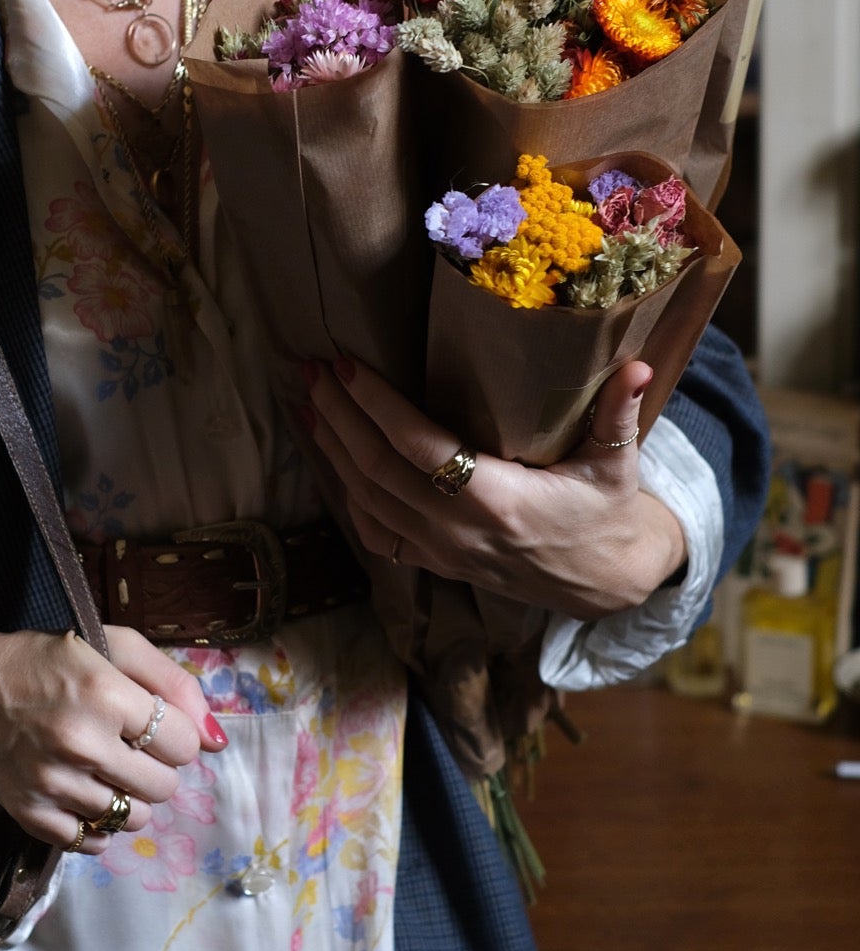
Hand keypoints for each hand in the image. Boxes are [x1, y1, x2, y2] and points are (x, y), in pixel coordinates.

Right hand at [0, 621, 226, 851]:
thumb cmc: (42, 660)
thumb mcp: (111, 644)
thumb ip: (172, 683)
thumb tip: (217, 740)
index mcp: (105, 695)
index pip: (182, 744)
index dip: (174, 735)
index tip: (151, 724)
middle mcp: (81, 744)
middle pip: (163, 787)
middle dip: (156, 768)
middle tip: (128, 747)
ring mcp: (54, 786)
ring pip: (133, 819)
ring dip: (130, 798)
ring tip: (106, 771)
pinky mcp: (31, 816)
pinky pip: (93, 843)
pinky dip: (98, 825)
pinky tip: (85, 794)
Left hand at [302, 357, 685, 620]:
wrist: (607, 584)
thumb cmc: (608, 513)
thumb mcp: (618, 464)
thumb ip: (620, 413)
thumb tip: (641, 366)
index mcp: (499, 502)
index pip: (419, 448)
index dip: (377, 406)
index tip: (346, 366)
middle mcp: (459, 531)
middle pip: (377, 470)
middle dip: (338, 418)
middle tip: (310, 371)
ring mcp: (442, 553)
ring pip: (366, 500)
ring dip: (332, 451)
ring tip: (309, 404)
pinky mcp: (436, 564)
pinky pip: (375, 531)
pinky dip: (346, 493)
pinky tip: (330, 459)